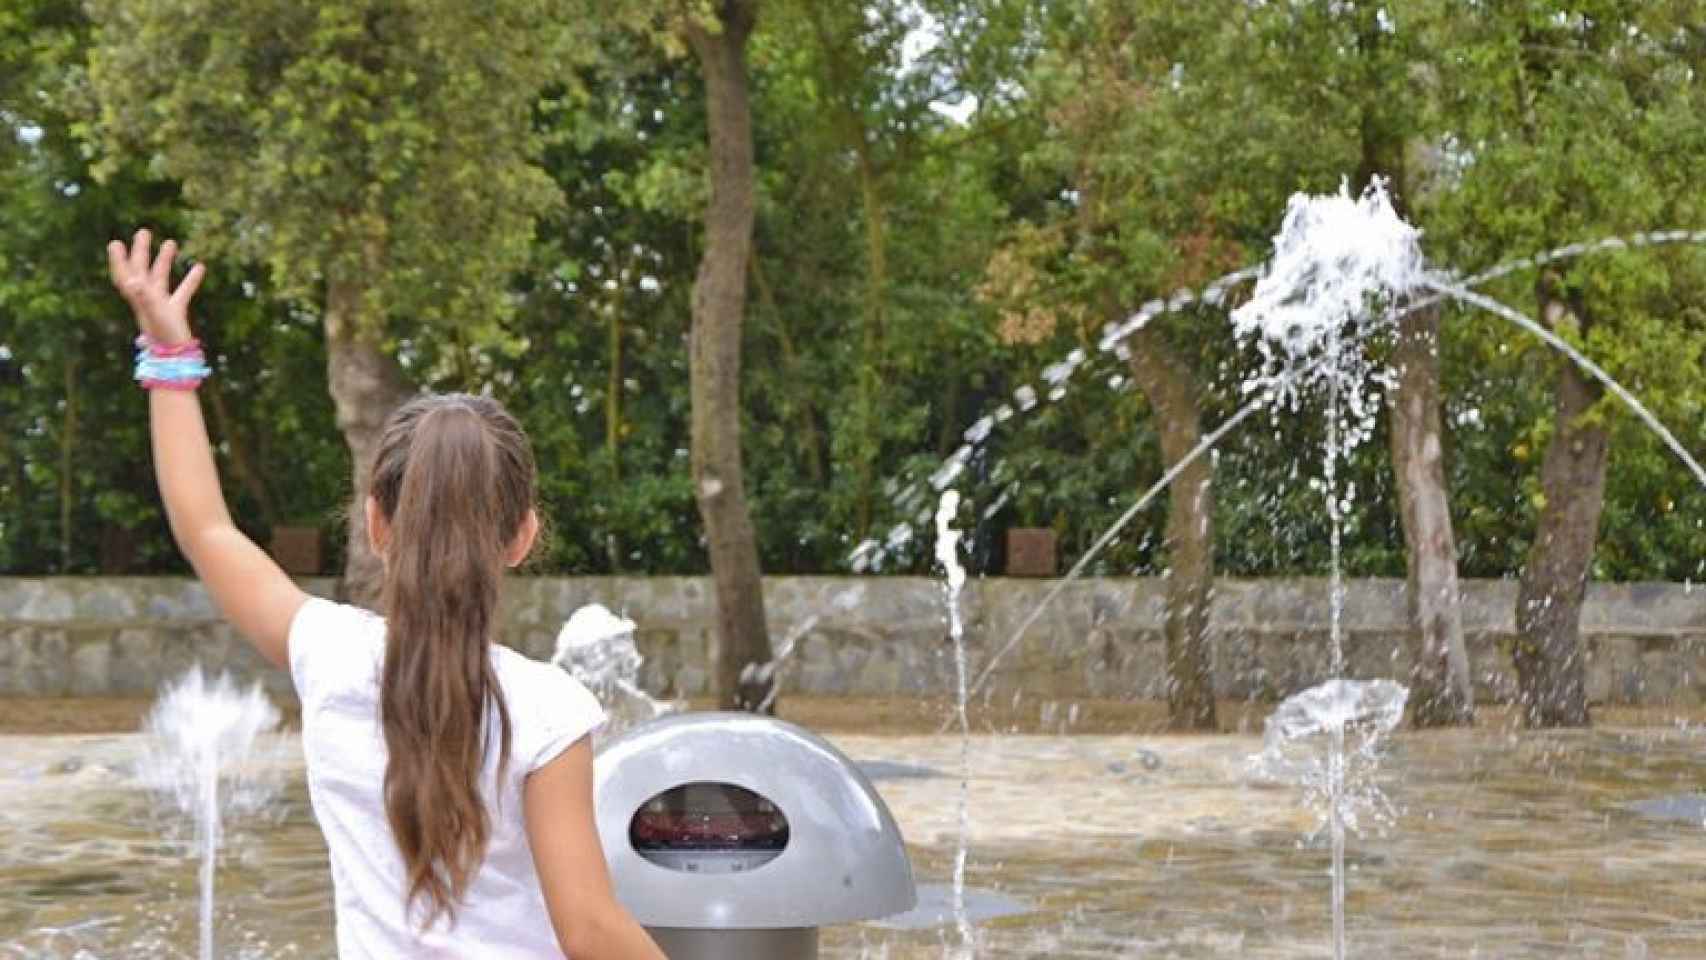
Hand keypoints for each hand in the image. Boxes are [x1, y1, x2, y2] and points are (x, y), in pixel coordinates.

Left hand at [107, 228, 204, 345]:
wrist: (175, 358)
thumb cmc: (163, 336)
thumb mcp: (153, 312)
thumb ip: (144, 296)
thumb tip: (134, 279)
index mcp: (138, 297)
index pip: (124, 274)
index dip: (118, 259)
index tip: (115, 243)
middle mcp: (146, 299)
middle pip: (140, 270)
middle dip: (141, 251)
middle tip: (144, 232)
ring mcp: (160, 304)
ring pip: (161, 277)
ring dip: (164, 260)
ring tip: (171, 241)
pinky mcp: (175, 312)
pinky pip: (183, 292)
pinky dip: (190, 279)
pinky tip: (200, 266)